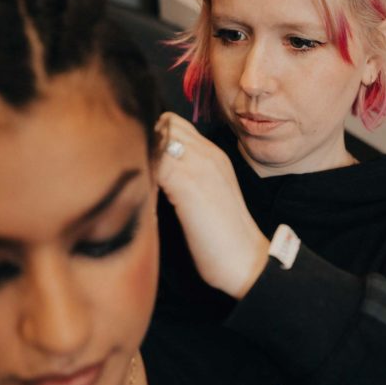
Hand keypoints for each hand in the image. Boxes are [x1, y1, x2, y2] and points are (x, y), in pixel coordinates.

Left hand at [155, 113, 269, 298]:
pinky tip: (145, 199)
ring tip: (143, 186)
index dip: (155, 139)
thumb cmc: (222, 236)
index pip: (175, 125)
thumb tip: (154, 171)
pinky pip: (155, 162)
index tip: (147, 164)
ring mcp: (199, 166)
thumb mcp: (207, 195)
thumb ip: (187, 177)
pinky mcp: (188, 185)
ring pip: (159, 138)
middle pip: (165, 124)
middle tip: (141, 174)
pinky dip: (144, 176)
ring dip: (145, 157)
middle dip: (147, 143)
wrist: (245, 260)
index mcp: (214, 155)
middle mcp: (208, 154)